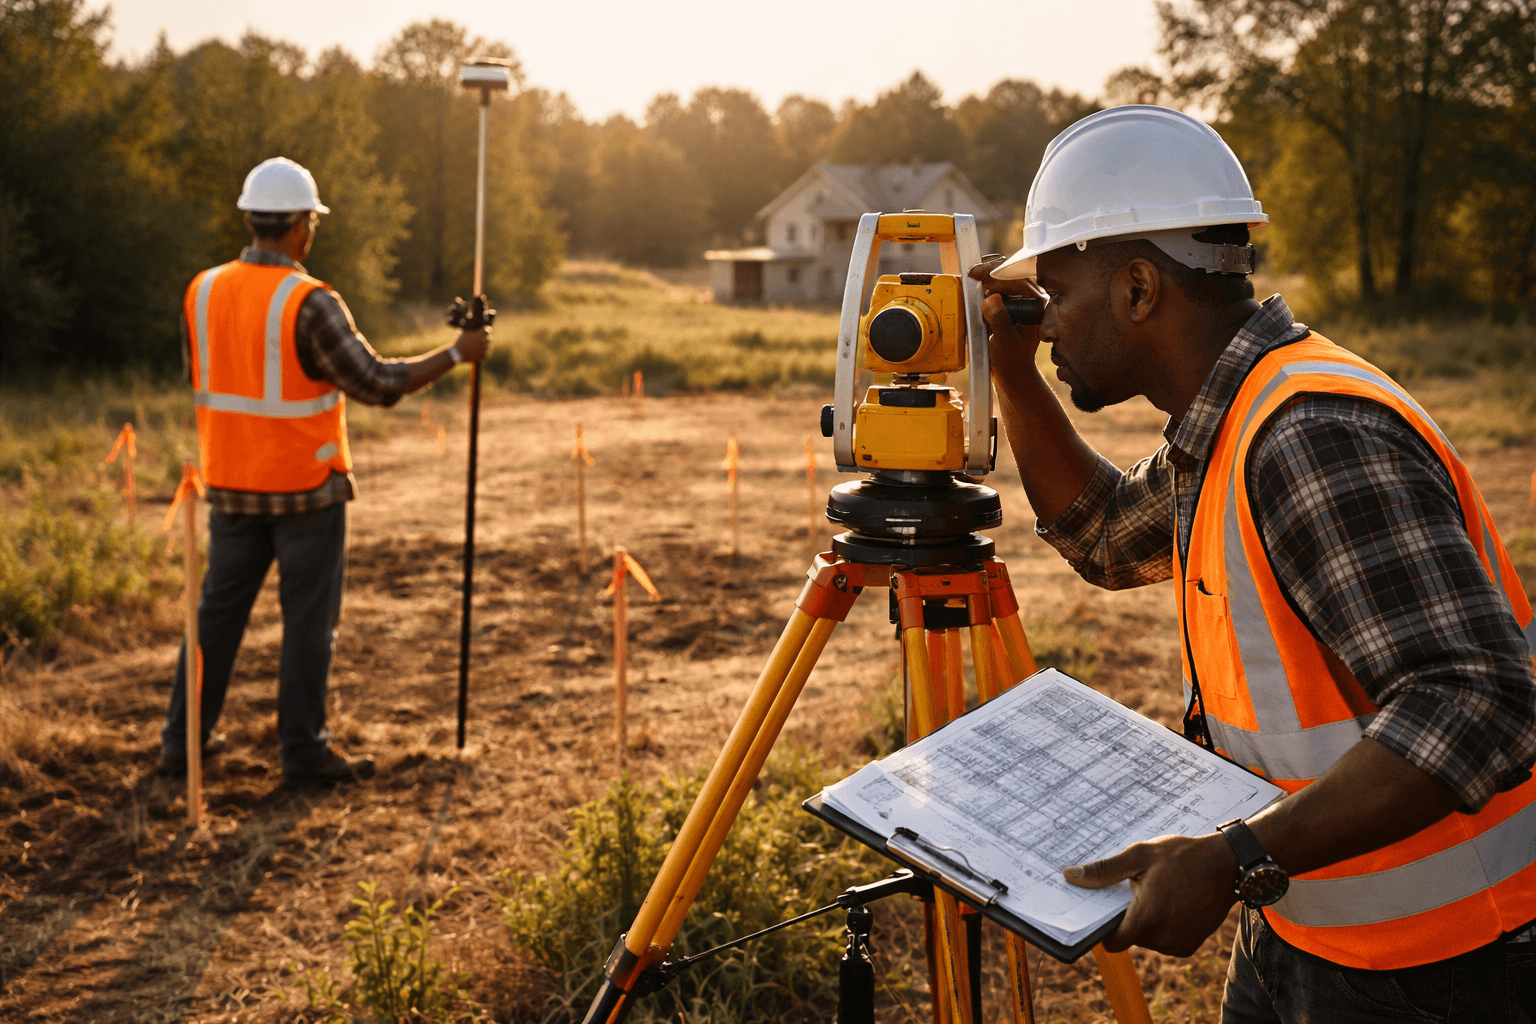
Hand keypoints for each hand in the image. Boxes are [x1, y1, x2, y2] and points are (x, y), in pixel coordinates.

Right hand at [453, 326, 489, 362]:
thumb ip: (470, 330)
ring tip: (475, 346)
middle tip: (478, 339)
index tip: (483, 330)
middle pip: (489, 338)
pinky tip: (478, 352)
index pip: (488, 330)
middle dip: (484, 338)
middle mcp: (484, 341)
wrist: (456, 353)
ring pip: (487, 346)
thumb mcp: (463, 332)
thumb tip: (473, 328)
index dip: (486, 330)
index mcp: (480, 334)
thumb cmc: (459, 341)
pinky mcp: (482, 356)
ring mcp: (484, 349)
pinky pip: (486, 353)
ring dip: (483, 345)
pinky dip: (483, 353)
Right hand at [969, 259, 1045, 382]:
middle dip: (992, 270)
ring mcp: (1021, 300)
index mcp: (1036, 307)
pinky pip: (1001, 285)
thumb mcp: (1004, 342)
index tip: (979, 274)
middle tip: (973, 273)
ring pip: (1007, 276)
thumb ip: (1000, 320)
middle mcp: (1031, 300)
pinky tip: (979, 280)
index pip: (1019, 281)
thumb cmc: (1011, 359)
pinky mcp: (1011, 302)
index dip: (998, 274)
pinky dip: (988, 281)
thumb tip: (990, 299)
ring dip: (990, 273)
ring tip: (975, 276)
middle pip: (1014, 273)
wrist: (1011, 370)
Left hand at [1063, 833, 1238, 955]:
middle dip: (1127, 917)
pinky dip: (1163, 926)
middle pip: (1129, 938)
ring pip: (1147, 940)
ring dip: (1146, 921)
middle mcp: (1162, 938)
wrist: (1227, 865)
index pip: (1112, 942)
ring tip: (1156, 893)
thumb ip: (1104, 870)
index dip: (1104, 928)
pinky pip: (1165, 941)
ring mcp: (1178, 943)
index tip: (1105, 909)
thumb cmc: (1182, 857)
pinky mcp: (1191, 944)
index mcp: (1146, 918)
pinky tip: (1170, 902)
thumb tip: (1071, 876)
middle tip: (1135, 891)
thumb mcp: (1139, 856)